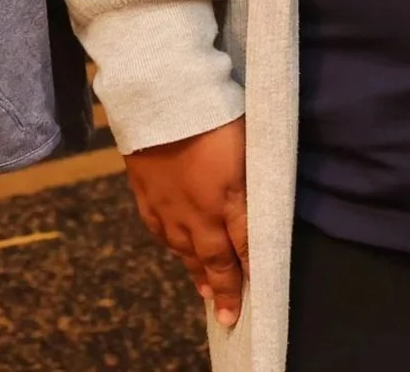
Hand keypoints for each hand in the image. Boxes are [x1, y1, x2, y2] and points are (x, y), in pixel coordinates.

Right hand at [124, 117, 248, 327]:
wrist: (160, 93)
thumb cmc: (213, 110)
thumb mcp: (248, 143)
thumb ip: (255, 177)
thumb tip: (263, 199)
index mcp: (229, 198)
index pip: (246, 246)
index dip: (252, 272)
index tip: (258, 296)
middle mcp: (199, 211)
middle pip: (214, 258)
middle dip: (224, 289)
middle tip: (228, 315)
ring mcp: (169, 203)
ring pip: (184, 248)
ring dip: (196, 271)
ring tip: (204, 290)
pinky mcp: (145, 191)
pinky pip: (158, 228)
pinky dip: (169, 244)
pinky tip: (174, 248)